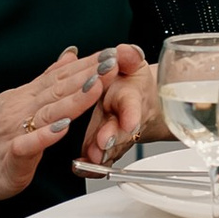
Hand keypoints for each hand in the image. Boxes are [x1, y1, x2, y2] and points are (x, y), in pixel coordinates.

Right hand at [0, 45, 139, 204]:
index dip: (87, 65)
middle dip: (88, 75)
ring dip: (73, 100)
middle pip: (59, 89)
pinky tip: (60, 129)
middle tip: (112, 62)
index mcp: (26, 98)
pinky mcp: (10, 158)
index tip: (111, 52)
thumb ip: (45, 82)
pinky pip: (27, 146)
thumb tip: (69, 55)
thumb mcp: (17, 101)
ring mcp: (14, 131)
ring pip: (48, 113)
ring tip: (95, 88)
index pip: (61, 76)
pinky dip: (44, 137)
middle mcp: (21, 110)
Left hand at [69, 41, 153, 171]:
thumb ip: (129, 57)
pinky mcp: (105, 148)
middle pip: (121, 132)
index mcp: (131, 98)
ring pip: (111, 149)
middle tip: (103, 142)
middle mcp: (125, 121)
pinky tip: (80, 166)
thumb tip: (125, 50)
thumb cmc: (131, 83)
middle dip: (112, 138)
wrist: (139, 103)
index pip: (133, 106)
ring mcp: (116, 137)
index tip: (129, 122)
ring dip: (101, 153)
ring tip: (91, 157)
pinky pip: (100, 159)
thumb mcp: (133, 64)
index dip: (132, 114)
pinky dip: (91, 166)